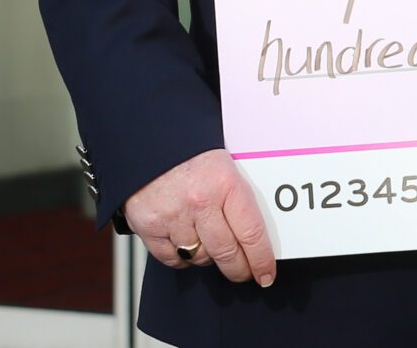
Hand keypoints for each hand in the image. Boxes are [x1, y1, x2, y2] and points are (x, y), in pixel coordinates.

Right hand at [123, 149, 276, 285]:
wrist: (150, 141)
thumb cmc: (193, 155)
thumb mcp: (226, 167)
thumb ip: (239, 198)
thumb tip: (257, 236)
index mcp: (226, 184)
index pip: (251, 233)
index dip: (261, 260)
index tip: (266, 274)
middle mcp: (200, 202)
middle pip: (227, 253)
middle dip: (239, 269)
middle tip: (244, 273)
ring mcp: (173, 216)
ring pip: (200, 257)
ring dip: (209, 258)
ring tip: (212, 248)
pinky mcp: (150, 226)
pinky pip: (172, 258)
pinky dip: (182, 258)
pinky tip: (187, 247)